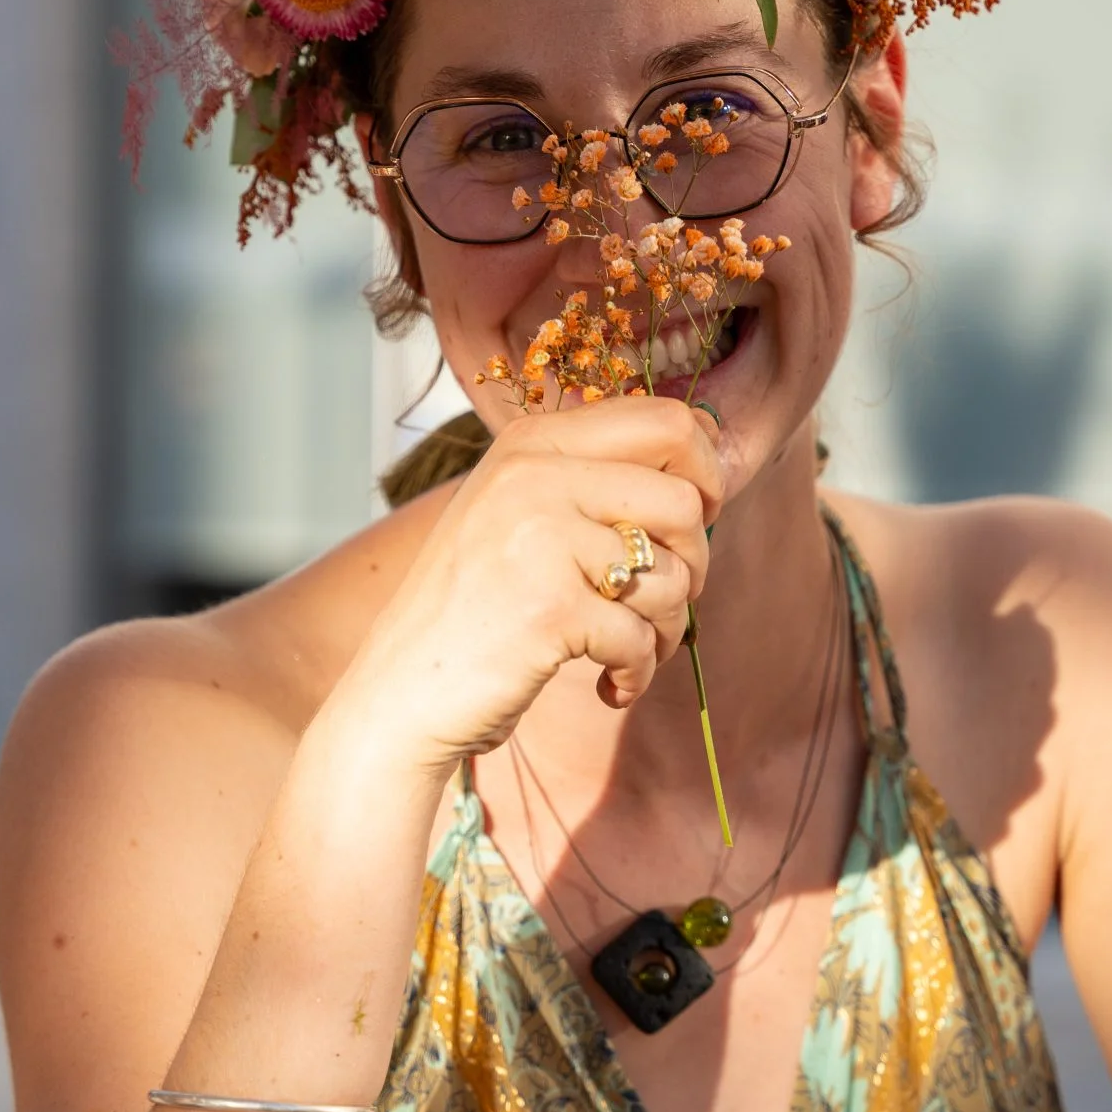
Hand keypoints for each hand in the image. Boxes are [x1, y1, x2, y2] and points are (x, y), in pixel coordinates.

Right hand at [329, 402, 721, 766]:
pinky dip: (636, 674)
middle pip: (685, 500)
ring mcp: (540, 537)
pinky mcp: (550, 608)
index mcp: (532, 441)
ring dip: (666, 630)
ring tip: (628, 650)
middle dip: (695, 563)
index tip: (695, 519)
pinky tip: (607, 685)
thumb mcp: (520, 514)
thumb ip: (596, 480)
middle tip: (661, 602)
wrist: (399, 693)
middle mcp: (533, 474)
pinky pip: (642, 639)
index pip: (666, 418)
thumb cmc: (475, 610)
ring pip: (674, 576)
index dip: (705, 471)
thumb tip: (712, 460)